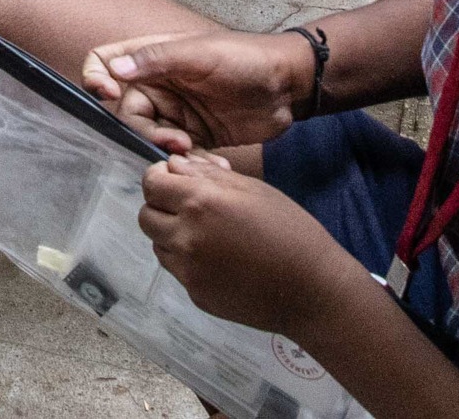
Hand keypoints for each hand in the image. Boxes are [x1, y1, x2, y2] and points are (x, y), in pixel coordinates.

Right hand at [82, 27, 310, 153]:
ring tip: (200, 156)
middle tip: (177, 142)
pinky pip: (180, 156)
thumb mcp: (200, 54)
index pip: (105, 63)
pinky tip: (216, 166)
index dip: (98, 79)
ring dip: (171, 153)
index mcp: (153, 57)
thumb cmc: (245, 57)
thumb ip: (156, 61)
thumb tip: (114, 71)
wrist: (288, 85)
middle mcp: (158, 85)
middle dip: (147, 132)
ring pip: (152, 139)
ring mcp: (176, 112)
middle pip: (128, 113)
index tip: (109, 96)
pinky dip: (193, 165)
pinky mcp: (196, 137)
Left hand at [137, 149, 359, 335]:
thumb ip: (208, 174)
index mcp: (200, 203)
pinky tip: (219, 259)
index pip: (152, 183)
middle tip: (188, 204)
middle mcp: (186, 237)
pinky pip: (178, 270)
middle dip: (161, 205)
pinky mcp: (196, 295)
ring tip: (206, 232)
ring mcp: (188, 271)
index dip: (159, 177)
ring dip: (171, 233)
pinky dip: (188, 260)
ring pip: (158, 244)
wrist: (312, 290)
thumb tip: (176, 164)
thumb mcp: (253, 189)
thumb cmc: (290, 230)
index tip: (174, 178)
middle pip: (147, 216)